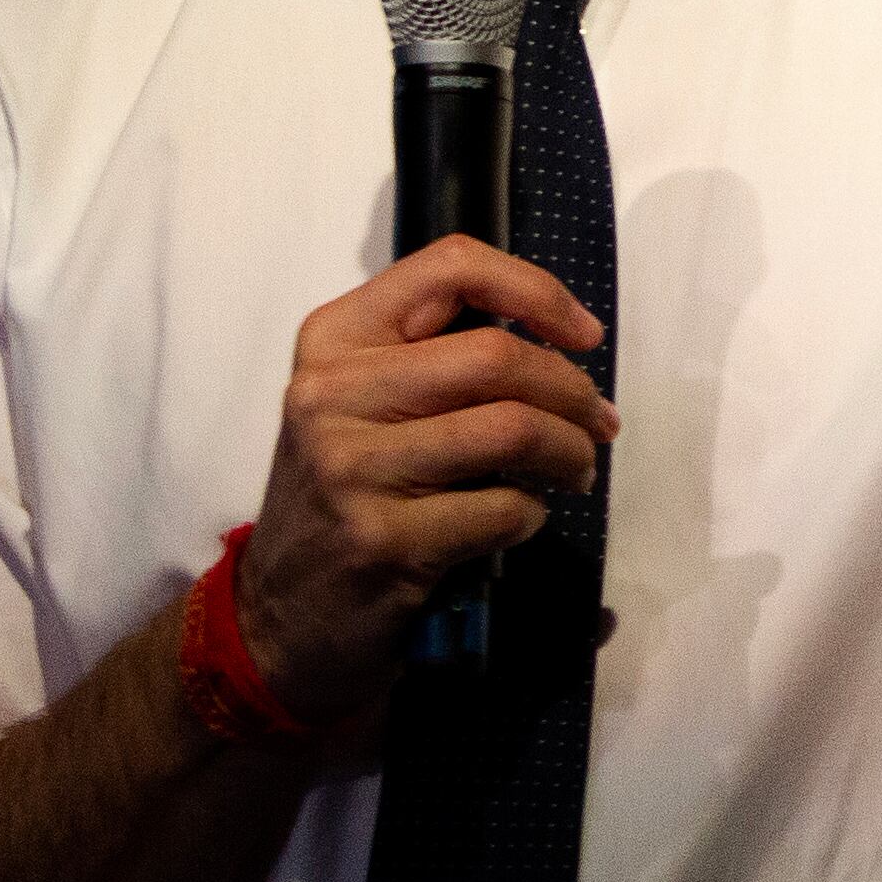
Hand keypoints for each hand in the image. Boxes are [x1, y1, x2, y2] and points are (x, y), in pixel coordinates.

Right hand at [233, 237, 615, 732]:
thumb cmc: (347, 493)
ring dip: (569, 452)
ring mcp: (353, 469)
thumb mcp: (360, 402)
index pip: (450, 267)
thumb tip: (557, 338)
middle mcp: (331, 393)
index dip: (536, 291)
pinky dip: (533, 514)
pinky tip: (521, 519)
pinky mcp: (383, 540)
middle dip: (571, 390)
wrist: (282, 614)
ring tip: (576, 470)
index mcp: (333, 339)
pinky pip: (502, 508)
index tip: (585, 334)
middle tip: (598, 423)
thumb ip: (431, 354)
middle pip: (495, 355)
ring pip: (511, 430)